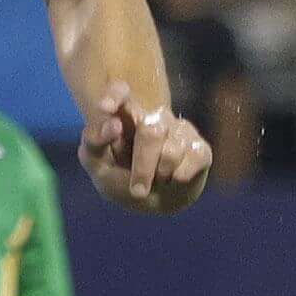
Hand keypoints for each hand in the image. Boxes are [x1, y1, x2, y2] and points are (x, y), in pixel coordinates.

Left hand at [79, 83, 211, 213]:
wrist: (152, 203)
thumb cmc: (121, 179)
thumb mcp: (98, 167)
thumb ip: (94, 144)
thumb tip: (115, 124)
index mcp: (125, 116)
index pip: (120, 92)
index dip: (115, 95)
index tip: (106, 108)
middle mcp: (154, 117)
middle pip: (151, 131)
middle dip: (144, 166)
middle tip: (137, 191)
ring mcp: (178, 131)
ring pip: (171, 151)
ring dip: (160, 175)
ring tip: (157, 180)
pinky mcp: (200, 147)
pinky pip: (193, 159)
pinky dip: (180, 177)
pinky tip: (176, 179)